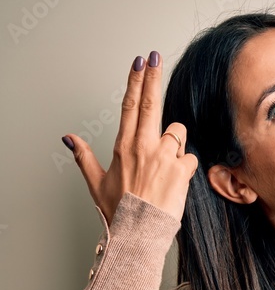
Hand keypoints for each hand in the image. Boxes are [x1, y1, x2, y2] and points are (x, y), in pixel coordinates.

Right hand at [62, 51, 197, 225]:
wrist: (138, 232)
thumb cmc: (119, 211)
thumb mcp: (96, 183)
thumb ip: (84, 157)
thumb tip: (69, 138)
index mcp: (124, 147)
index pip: (129, 106)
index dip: (134, 82)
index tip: (139, 63)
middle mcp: (144, 147)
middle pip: (150, 104)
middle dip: (153, 78)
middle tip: (155, 57)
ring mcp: (164, 157)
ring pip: (178, 134)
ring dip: (176, 145)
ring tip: (165, 167)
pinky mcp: (181, 170)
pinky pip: (190, 158)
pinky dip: (186, 166)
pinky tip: (175, 180)